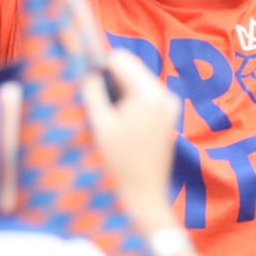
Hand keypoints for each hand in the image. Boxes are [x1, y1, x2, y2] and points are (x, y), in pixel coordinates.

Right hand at [82, 50, 183, 235]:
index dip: (99, 67)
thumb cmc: (118, 162)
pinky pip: (145, 95)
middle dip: (110, 79)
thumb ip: (92, 90)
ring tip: (110, 120)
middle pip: (130, 67)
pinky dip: (131, 102)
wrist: (143, 197)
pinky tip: (122, 126)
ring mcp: (169, 105)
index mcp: (148, 92)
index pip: (119, 58)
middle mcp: (164, 93)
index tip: (88, 87)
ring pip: (136, 81)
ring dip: (119, 92)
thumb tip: (86, 68)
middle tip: (98, 107)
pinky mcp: (169, 116)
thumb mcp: (99, 123)